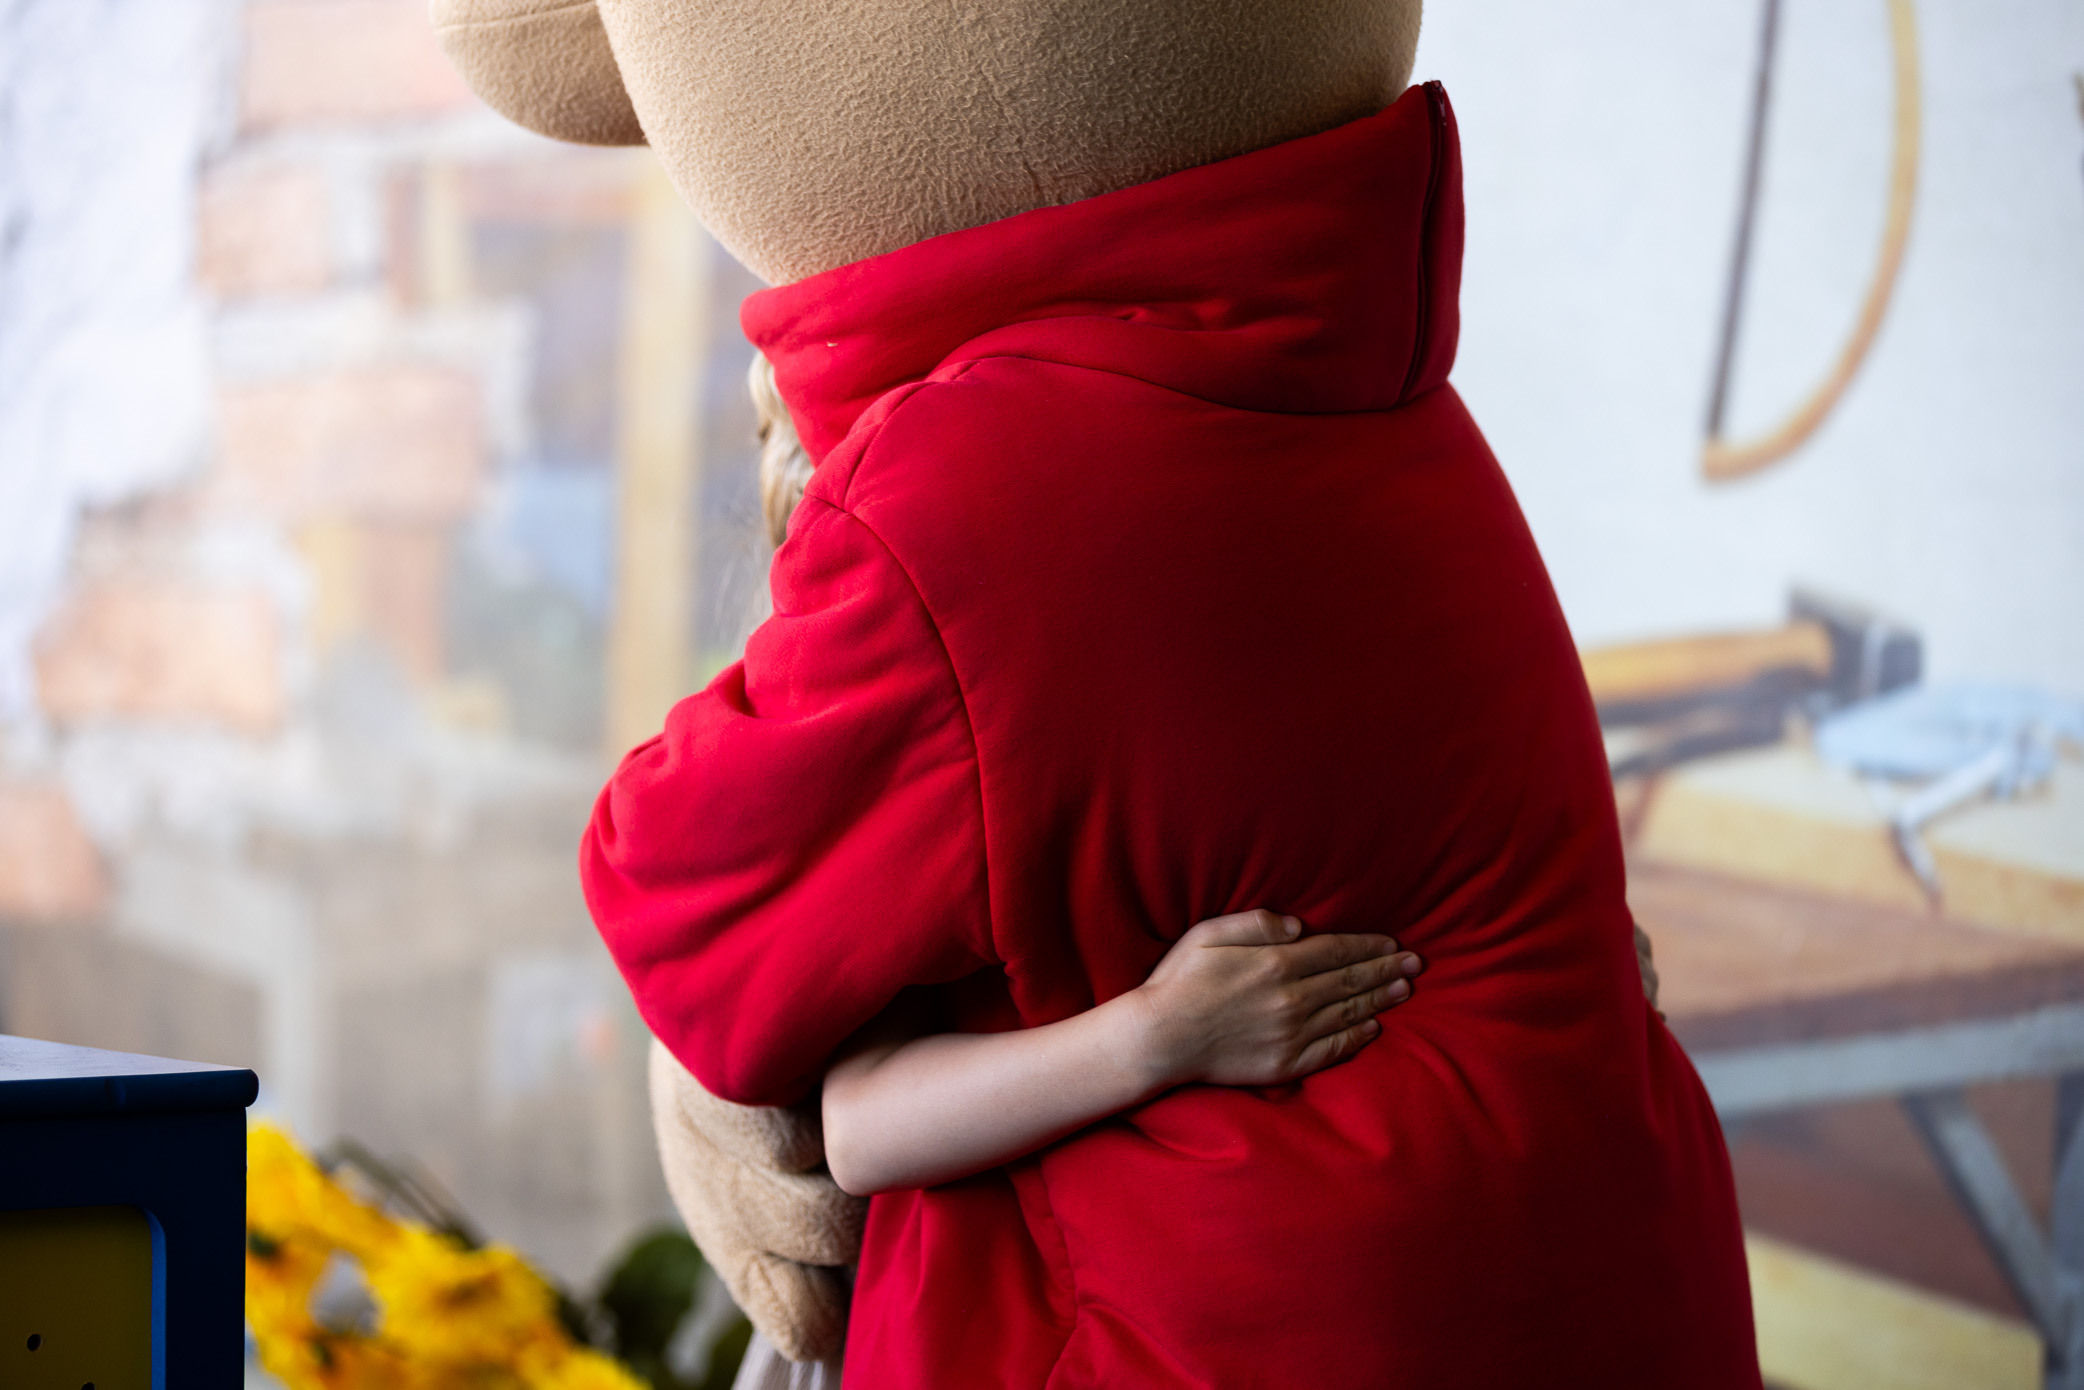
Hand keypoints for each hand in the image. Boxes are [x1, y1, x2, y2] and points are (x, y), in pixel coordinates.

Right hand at [1124, 910, 1420, 1089]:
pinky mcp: (1285, 1064)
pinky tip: (1373, 1027)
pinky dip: (1356, 1037)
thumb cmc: (1179, 981)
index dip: (1369, 946)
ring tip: (1406, 989)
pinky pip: (1332, 1049)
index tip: (1394, 943)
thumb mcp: (1210, 934)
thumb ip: (1258, 924)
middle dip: (1388, 970)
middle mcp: (1292, 998)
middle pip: (1351, 981)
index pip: (1337, 951)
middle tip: (1418, 964)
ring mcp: (1291, 1034)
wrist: (1160, 1039)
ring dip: (1381, 999)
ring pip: (1348, 1013)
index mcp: (1276, 963)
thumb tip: (1301, 926)